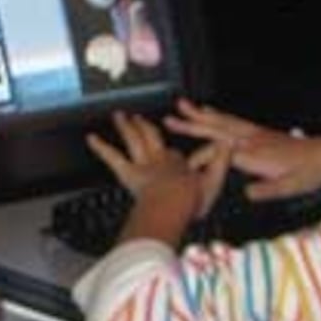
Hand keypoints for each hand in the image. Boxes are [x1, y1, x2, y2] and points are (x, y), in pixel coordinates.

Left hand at [86, 112, 227, 218]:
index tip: (174, 156)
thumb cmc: (191, 201)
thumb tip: (229, 146)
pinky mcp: (128, 172)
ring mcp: (143, 163)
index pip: (177, 155)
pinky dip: (100, 147)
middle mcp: (160, 159)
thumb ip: (221, 164)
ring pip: (133, 140)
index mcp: (180, 163)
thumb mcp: (214, 183)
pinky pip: (112, 156)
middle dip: (145, 127)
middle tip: (137, 117)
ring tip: (118, 115)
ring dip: (125, 126)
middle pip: (152, 137)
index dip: (174, 155)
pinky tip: (90, 138)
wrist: (172, 205)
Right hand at [164, 99, 320, 200]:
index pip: (220, 153)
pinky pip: (233, 120)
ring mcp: (255, 133)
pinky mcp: (259, 131)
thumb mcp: (292, 187)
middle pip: (216, 129)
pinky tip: (208, 111)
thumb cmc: (310, 173)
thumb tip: (247, 194)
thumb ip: (269, 190)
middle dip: (191, 124)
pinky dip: (217, 114)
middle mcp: (252, 140)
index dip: (200, 159)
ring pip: (222, 121)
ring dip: (200, 114)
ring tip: (181, 105)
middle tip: (169, 118)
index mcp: (255, 155)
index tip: (185, 169)